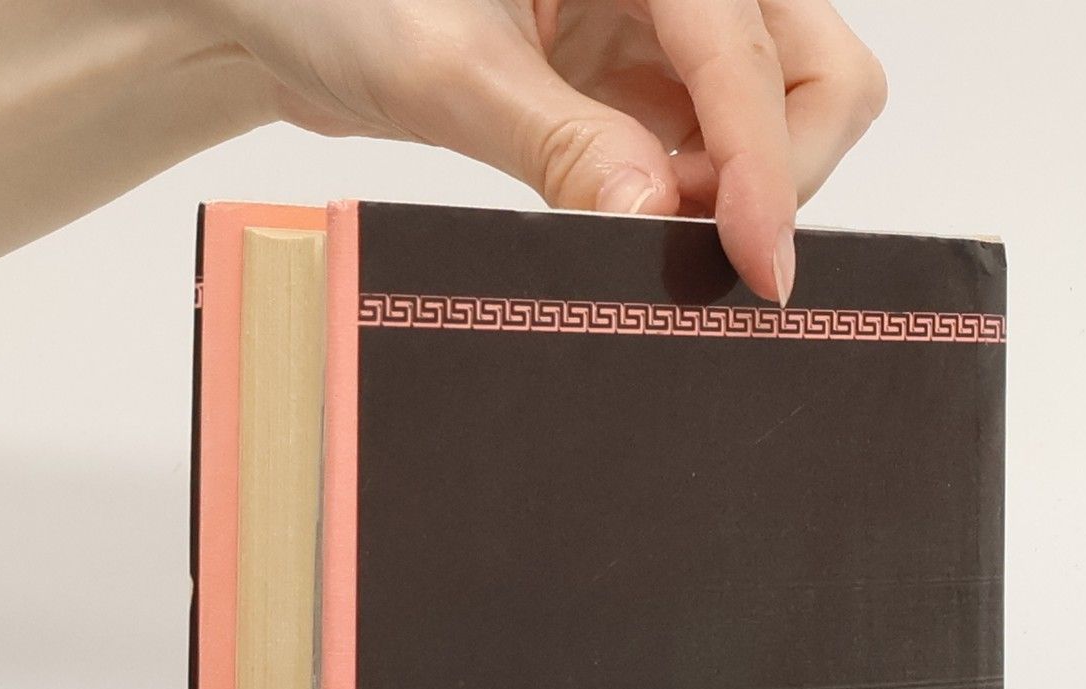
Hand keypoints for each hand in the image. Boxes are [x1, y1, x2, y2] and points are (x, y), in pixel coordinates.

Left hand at [197, 0, 887, 303]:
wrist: (276, 13)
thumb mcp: (446, 66)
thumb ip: (560, 143)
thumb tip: (655, 219)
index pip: (746, 48)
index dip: (765, 165)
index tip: (759, 266)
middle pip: (810, 68)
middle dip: (779, 166)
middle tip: (703, 244)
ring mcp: (659, 22)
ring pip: (777, 111)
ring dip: (739, 188)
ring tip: (651, 227)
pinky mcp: (636, 79)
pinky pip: (712, 146)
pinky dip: (696, 199)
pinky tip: (639, 220)